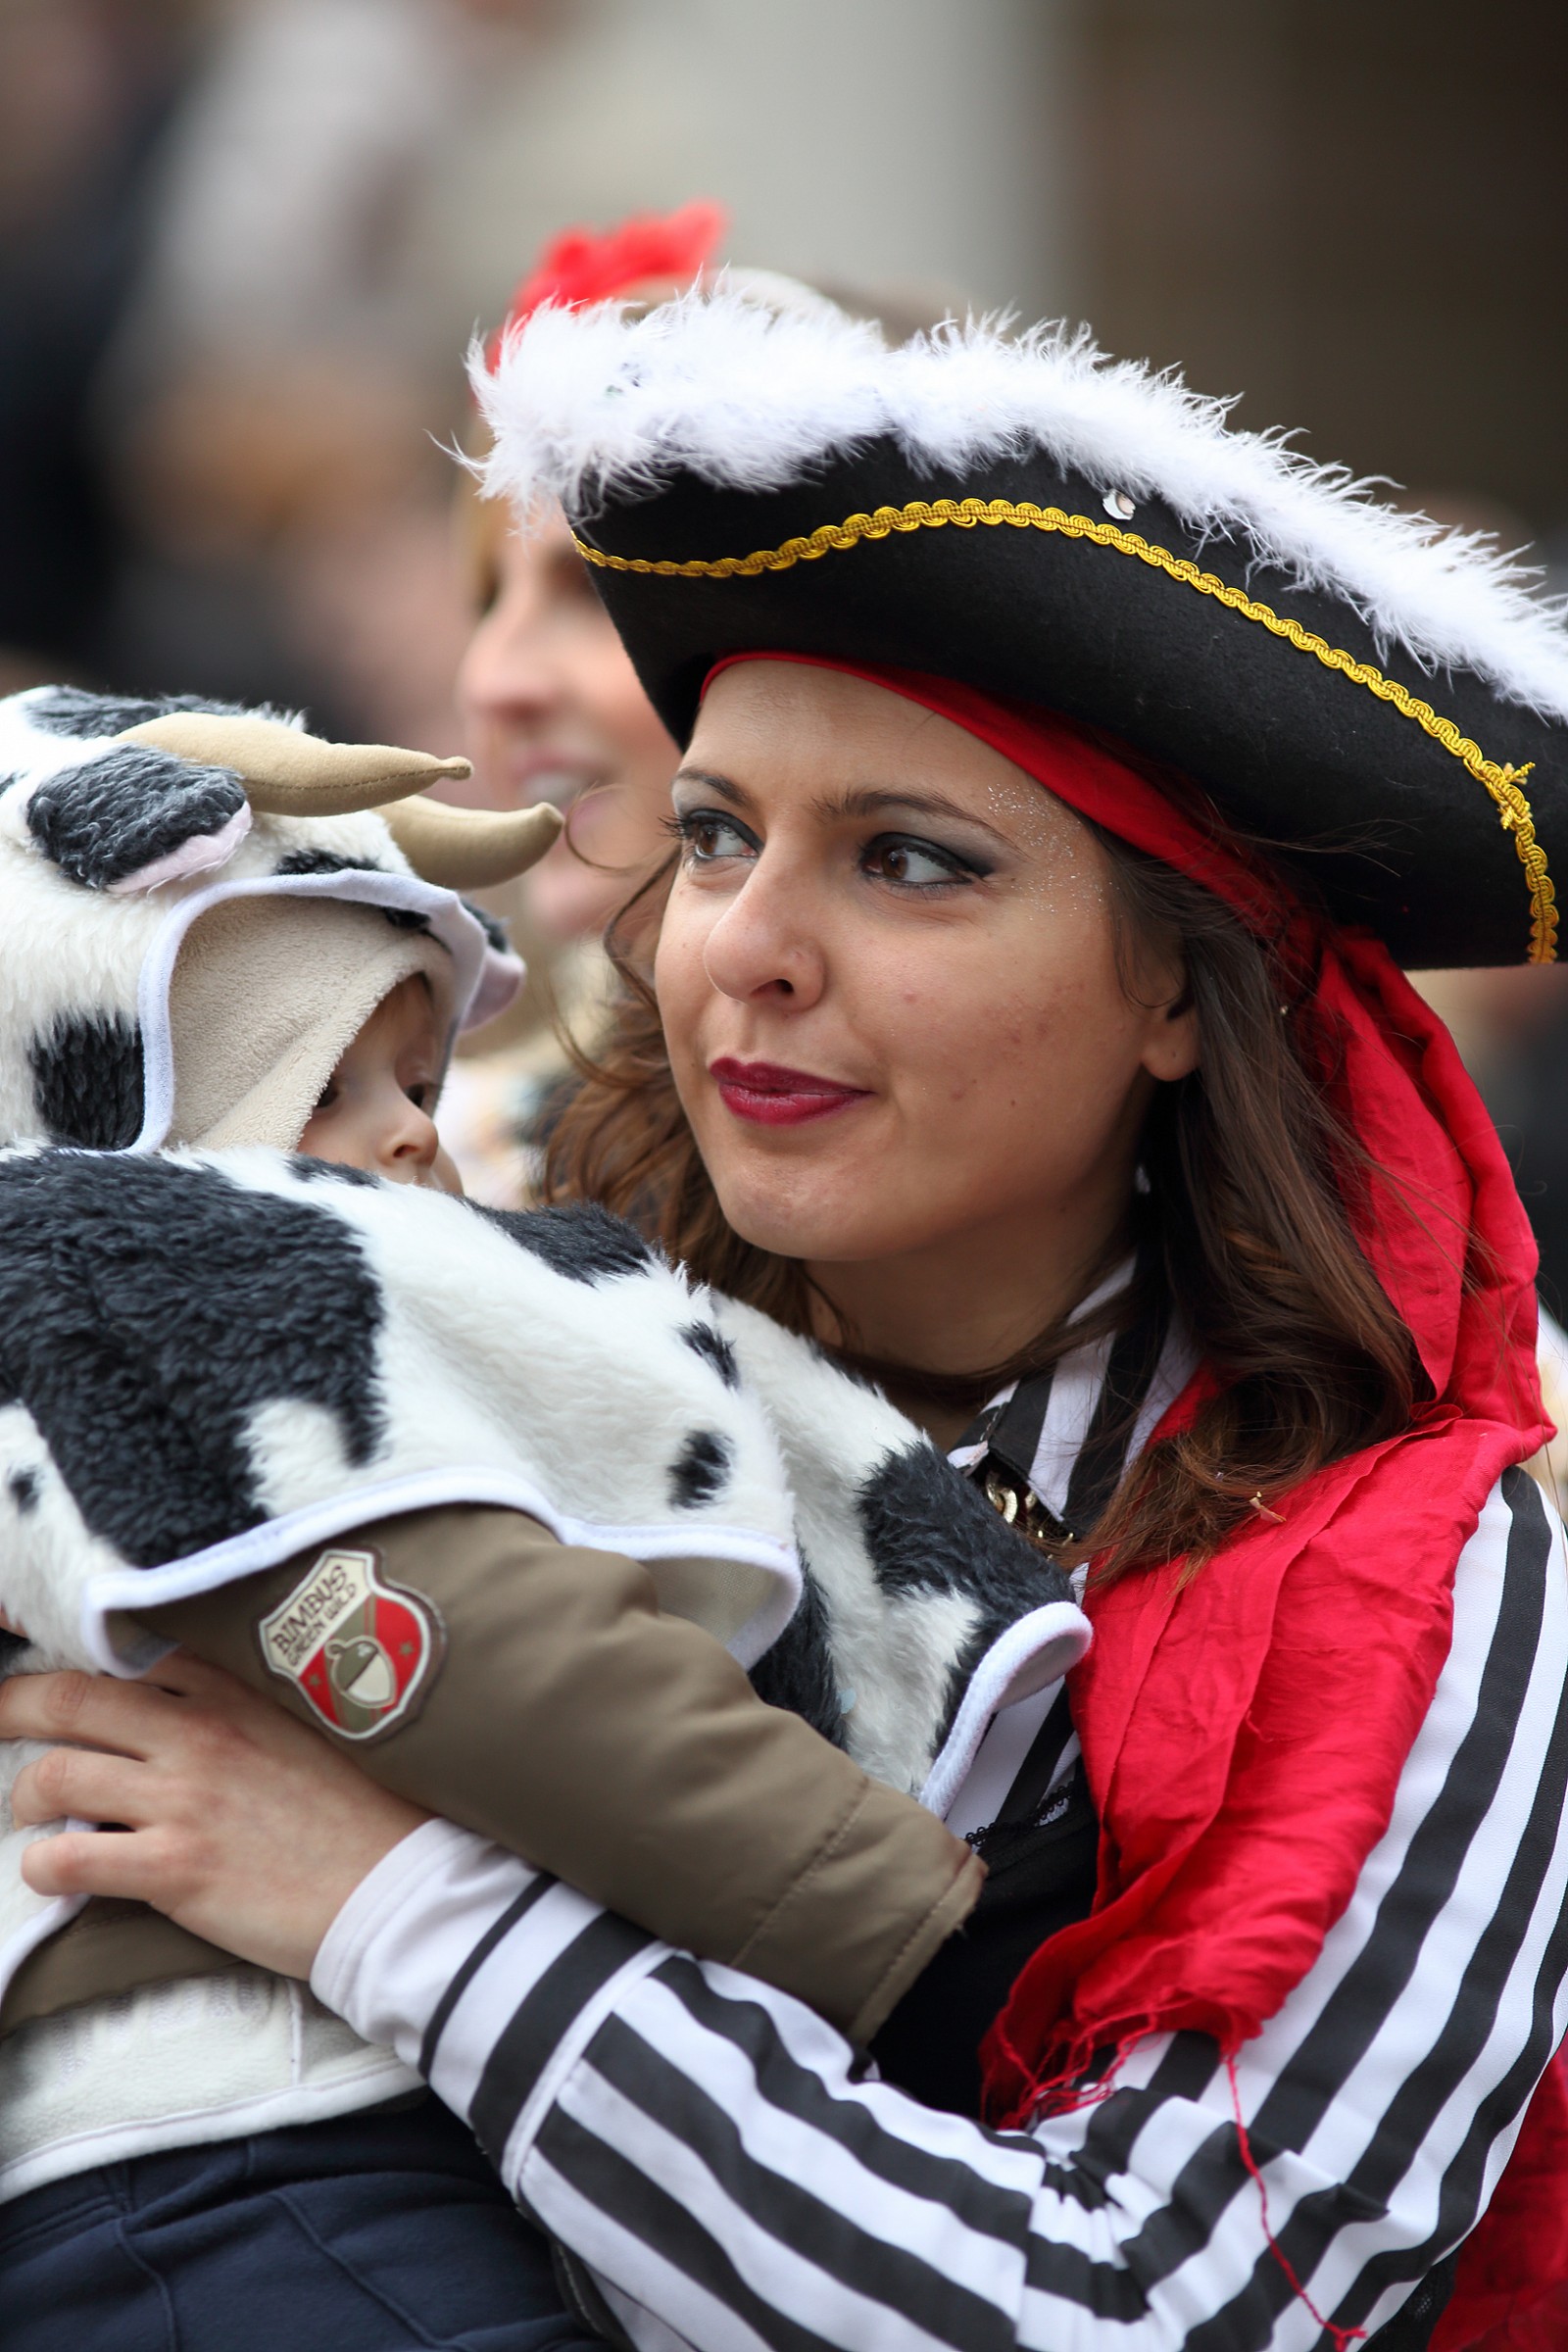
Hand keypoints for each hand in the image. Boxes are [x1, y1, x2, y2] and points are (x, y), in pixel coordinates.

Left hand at [0, 1653, 429, 1978]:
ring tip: (31, 1811)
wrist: (402, 1885)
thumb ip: (249, 1702)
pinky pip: (70, 1859)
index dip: (71, 1648)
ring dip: (25, 1794)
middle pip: (70, 1699)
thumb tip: (187, 1705)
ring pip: (57, 1774)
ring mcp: (186, 1798)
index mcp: (237, 1687)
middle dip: (13, 1706)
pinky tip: (54, 1871)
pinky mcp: (177, 1868)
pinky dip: (43, 1866)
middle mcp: (203, 1730)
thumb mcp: (313, 1723)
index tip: (35, 1651)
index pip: (131, 1647)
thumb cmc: (367, 1808)